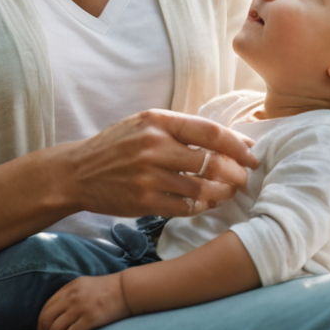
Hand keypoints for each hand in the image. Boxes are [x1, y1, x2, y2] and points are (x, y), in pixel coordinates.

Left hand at [38, 273, 132, 329]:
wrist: (127, 290)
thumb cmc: (107, 290)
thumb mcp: (85, 285)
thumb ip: (70, 295)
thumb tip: (56, 315)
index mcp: (70, 288)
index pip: (47, 305)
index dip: (42, 319)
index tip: (42, 327)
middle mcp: (72, 297)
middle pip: (48, 317)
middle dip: (44, 329)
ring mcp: (81, 308)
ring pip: (56, 328)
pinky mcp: (91, 318)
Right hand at [51, 109, 257, 219]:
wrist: (77, 172)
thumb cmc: (117, 147)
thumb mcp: (144, 124)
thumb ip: (179, 129)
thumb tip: (225, 140)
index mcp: (158, 121)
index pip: (210, 131)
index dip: (237, 145)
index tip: (252, 154)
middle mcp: (154, 146)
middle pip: (211, 162)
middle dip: (236, 173)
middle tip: (245, 179)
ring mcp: (148, 175)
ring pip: (202, 188)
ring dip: (222, 193)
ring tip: (229, 193)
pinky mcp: (143, 201)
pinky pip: (184, 208)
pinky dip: (201, 208)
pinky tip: (206, 205)